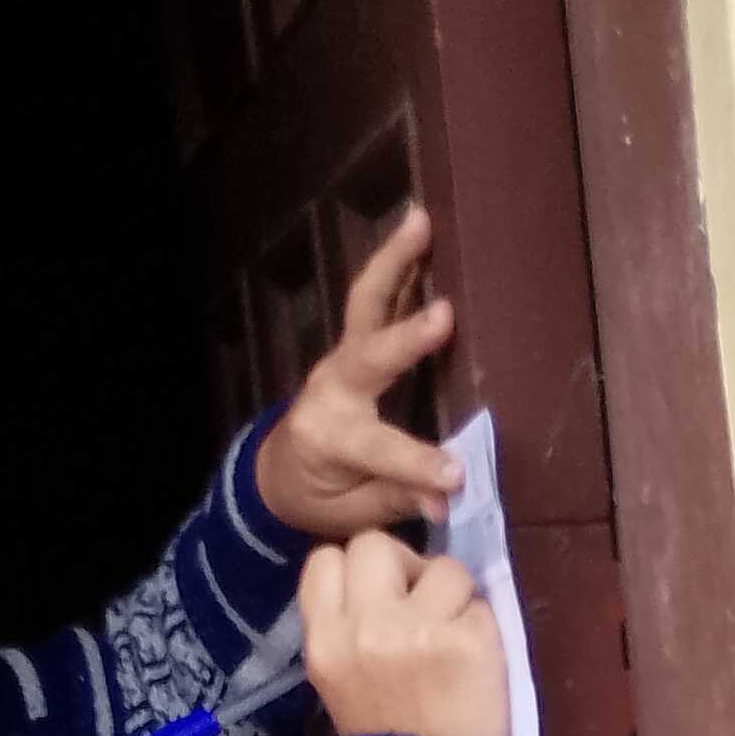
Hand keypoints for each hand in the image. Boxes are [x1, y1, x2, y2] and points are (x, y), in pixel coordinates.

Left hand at [255, 203, 460, 539]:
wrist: (279, 473)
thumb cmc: (318, 497)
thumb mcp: (350, 515)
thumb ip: (394, 499)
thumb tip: (444, 498)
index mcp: (326, 439)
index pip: (377, 448)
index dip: (416, 463)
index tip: (455, 476)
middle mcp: (330, 390)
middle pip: (369, 355)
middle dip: (408, 338)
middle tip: (445, 314)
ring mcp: (340, 360)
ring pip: (366, 304)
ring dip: (394, 261)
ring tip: (420, 220)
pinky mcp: (352, 345)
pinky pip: (374, 300)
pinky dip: (398, 266)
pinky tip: (422, 232)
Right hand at [299, 531, 509, 735]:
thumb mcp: (339, 681)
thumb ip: (348, 627)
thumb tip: (387, 582)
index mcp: (324, 640)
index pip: (325, 559)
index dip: (357, 568)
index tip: (380, 594)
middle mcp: (364, 627)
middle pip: (376, 544)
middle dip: (404, 566)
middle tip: (422, 602)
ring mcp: (417, 631)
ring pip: (442, 567)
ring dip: (454, 594)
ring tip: (455, 636)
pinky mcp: (468, 642)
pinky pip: (482, 604)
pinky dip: (484, 628)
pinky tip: (476, 663)